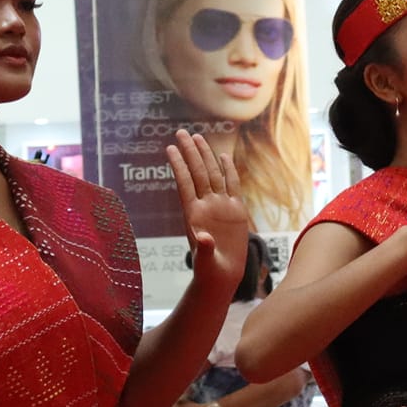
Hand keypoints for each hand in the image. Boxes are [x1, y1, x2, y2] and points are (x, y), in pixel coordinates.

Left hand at [169, 132, 248, 287]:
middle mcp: (206, 205)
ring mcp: (221, 206)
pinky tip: (223, 156)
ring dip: (205, 155)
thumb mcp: (206, 260)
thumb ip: (205, 248)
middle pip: (197, 172)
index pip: (185, 184)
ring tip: (197, 137)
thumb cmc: (210, 269)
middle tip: (181, 132)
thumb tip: (204, 239)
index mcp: (194, 214)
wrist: (223, 274)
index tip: (170, 148)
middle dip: (190, 152)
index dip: (178, 165)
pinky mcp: (236, 210)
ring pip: (212, 174)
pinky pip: (232, 185)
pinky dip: (228, 170)